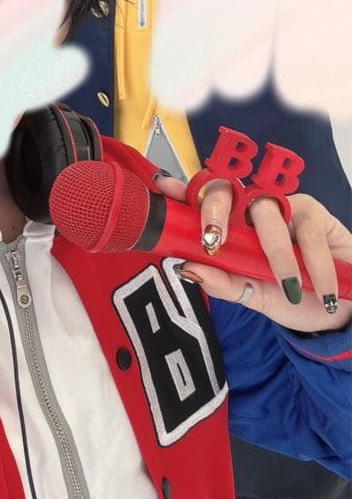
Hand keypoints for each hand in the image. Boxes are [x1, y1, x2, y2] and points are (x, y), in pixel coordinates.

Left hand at [154, 175, 351, 332]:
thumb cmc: (290, 297)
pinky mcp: (315, 213)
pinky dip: (312, 265)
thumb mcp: (252, 296)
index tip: (165, 186)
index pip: (204, 202)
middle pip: (228, 192)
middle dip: (215, 210)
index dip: (184, 191)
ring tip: (289, 287)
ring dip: (276, 256)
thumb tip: (187, 269)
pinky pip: (306, 232)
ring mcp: (283, 208)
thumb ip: (222, 284)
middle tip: (214, 240)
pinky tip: (319, 287)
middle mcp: (252, 213)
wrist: (336, 311)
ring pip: (266, 213)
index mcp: (231, 229)